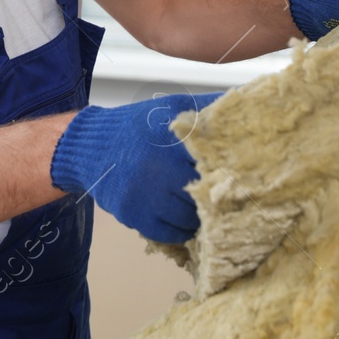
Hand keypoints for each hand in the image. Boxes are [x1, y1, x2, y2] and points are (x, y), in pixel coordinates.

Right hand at [49, 92, 221, 243]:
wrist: (92, 147)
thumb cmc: (137, 127)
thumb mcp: (170, 107)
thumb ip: (207, 108)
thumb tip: (246, 105)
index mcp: (172, 137)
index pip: (214, 160)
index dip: (227, 169)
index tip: (237, 173)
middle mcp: (158, 167)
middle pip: (205, 193)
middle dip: (214, 194)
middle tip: (221, 193)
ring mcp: (144, 194)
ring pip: (190, 217)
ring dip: (199, 214)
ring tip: (200, 205)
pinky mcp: (132, 215)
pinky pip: (170, 233)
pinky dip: (180, 229)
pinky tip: (182, 217)